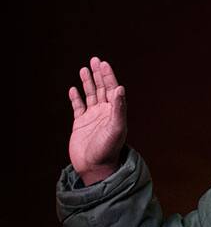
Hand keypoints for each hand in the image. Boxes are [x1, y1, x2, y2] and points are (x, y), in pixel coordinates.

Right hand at [68, 57, 126, 184]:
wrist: (95, 167)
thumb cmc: (109, 149)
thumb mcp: (116, 128)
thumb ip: (119, 108)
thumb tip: (120, 88)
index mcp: (115, 111)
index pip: (112, 89)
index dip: (108, 76)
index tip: (103, 63)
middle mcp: (104, 112)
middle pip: (101, 88)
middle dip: (98, 74)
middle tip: (94, 59)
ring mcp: (92, 118)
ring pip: (90, 95)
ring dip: (87, 82)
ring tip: (84, 69)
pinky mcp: (80, 124)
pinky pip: (78, 107)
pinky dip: (75, 98)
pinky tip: (73, 89)